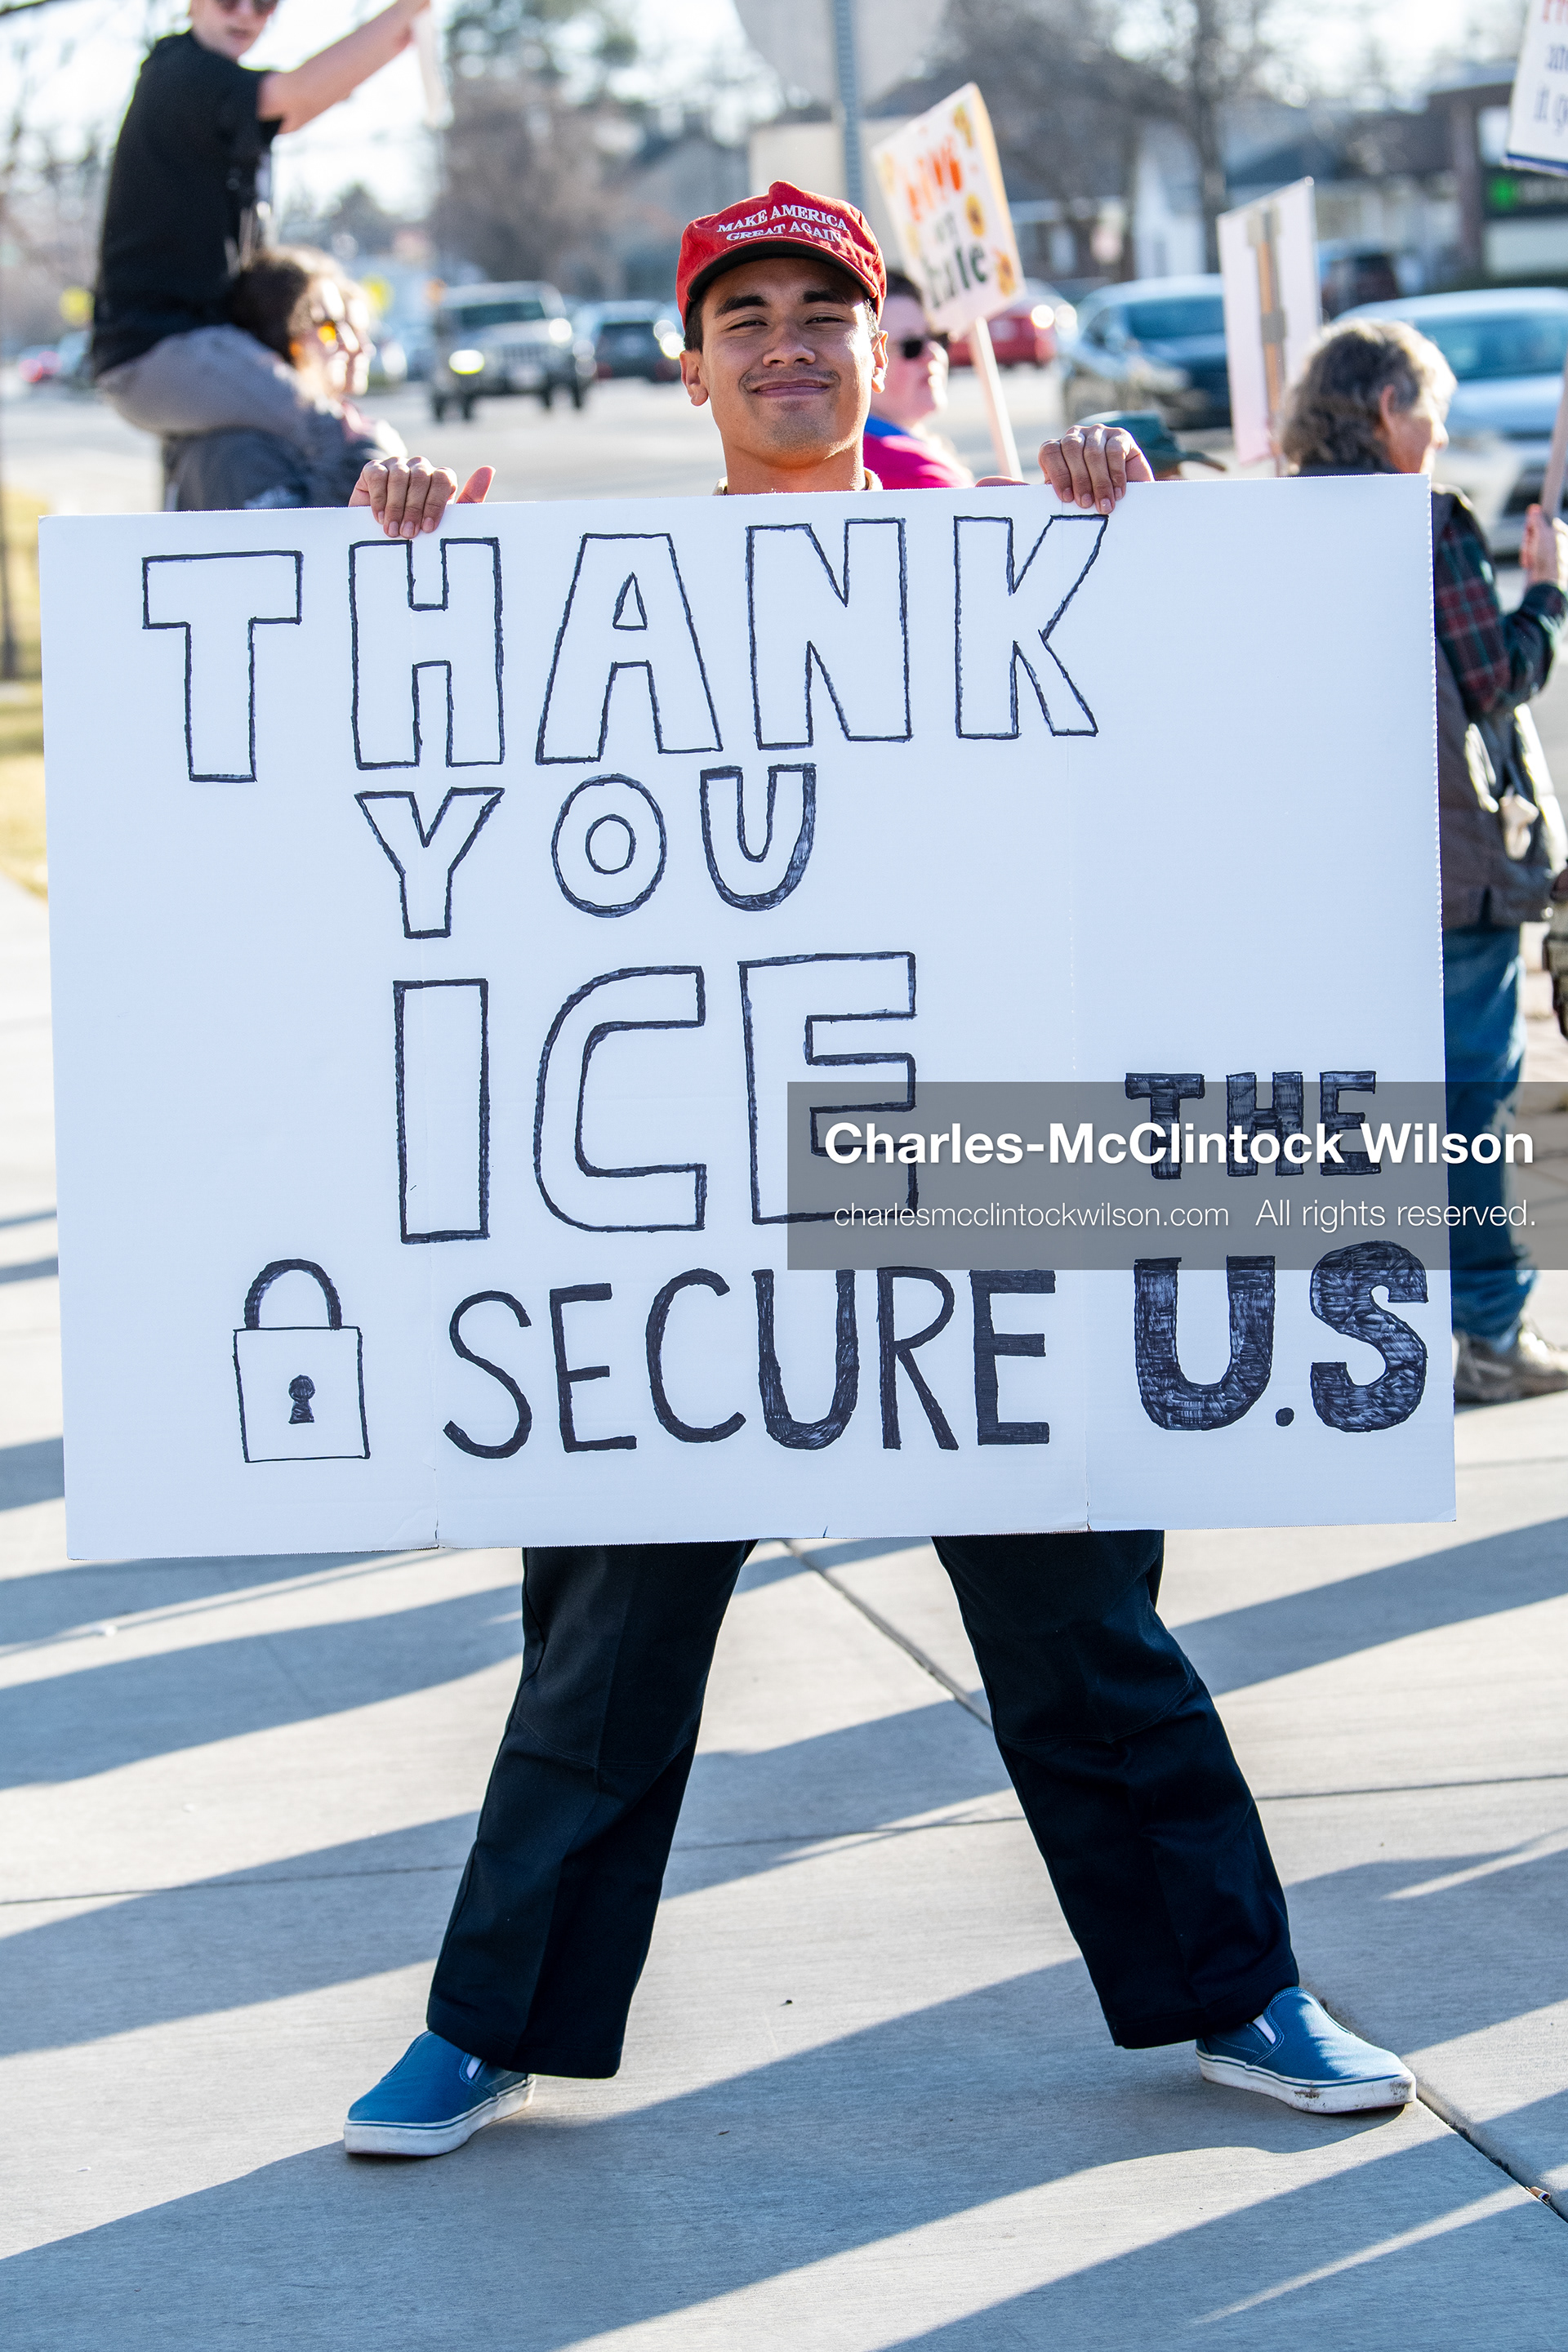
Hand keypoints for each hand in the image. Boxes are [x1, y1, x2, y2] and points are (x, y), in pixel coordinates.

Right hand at [349, 457, 493, 536]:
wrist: (384, 539)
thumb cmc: (420, 533)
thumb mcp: (447, 524)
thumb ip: (469, 500)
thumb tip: (489, 469)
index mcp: (440, 479)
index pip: (443, 478)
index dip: (435, 503)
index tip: (428, 528)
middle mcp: (420, 468)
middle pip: (421, 477)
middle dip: (414, 508)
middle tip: (408, 533)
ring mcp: (397, 465)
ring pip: (400, 475)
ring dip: (396, 506)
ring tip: (392, 531)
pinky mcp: (374, 468)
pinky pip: (377, 474)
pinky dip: (379, 497)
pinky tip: (380, 517)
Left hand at [1038, 425, 1153, 512]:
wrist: (1124, 503)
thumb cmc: (1089, 502)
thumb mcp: (1062, 500)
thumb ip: (1036, 494)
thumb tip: (992, 485)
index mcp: (1057, 450)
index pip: (1050, 451)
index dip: (1057, 474)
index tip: (1066, 499)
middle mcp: (1075, 437)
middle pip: (1071, 449)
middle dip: (1079, 480)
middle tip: (1086, 505)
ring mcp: (1098, 433)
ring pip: (1093, 451)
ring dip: (1099, 482)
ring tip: (1104, 505)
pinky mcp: (1120, 436)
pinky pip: (1114, 450)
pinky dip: (1115, 474)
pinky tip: (1118, 492)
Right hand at [1521, 503, 1567, 592]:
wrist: (1546, 585)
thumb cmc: (1550, 560)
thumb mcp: (1543, 534)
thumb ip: (1538, 521)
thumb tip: (1534, 510)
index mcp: (1565, 534)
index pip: (1547, 522)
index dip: (1536, 524)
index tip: (1529, 526)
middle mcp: (1560, 544)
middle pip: (1539, 533)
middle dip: (1530, 539)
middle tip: (1530, 544)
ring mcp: (1551, 555)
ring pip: (1533, 544)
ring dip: (1528, 550)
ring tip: (1530, 558)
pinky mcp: (1543, 564)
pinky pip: (1531, 555)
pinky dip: (1528, 558)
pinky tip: (1529, 563)